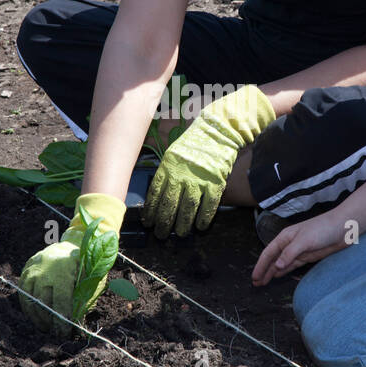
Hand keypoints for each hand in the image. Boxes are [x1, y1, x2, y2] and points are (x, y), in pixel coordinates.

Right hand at [18, 193, 124, 336]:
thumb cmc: (84, 266)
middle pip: (44, 304)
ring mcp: (32, 270)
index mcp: (64, 271)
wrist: (70, 245)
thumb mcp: (91, 279)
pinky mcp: (25, 271)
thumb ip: (83, 300)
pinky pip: (23, 295)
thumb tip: (76, 324)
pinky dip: (29, 308)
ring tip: (46, 327)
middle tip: (56, 333)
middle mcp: (44, 270)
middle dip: (50, 322)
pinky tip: (37, 317)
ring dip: (38, 318)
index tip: (64, 333)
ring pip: (31, 301)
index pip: (60, 302)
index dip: (62, 321)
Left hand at [142, 85, 274, 238]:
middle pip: (169, 204)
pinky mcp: (215, 183)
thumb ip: (166, 172)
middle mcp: (181, 175)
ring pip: (187, 208)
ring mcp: (198, 180)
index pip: (155, 193)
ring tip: (179, 233)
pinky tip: (201, 226)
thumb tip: (158, 193)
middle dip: (164, 222)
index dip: (151, 210)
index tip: (148, 222)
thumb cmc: (193, 143)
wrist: (217, 132)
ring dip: (182, 224)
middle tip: (161, 235)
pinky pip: (208, 205)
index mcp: (167, 167)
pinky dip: (204, 217)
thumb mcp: (173, 152)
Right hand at [252, 210, 350, 285]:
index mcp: (285, 237)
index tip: (254, 277)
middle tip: (256, 283)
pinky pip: (292, 265)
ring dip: (272, 272)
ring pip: (281, 264)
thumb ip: (289, 254)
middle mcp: (289, 244)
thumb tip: (276, 266)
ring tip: (263, 282)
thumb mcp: (304, 240)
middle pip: (272, 259)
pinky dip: (284, 271)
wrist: (344, 228)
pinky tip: (278, 275)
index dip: (260, 266)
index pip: (268, 253)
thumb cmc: (323, 228)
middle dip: (263, 271)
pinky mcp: (308, 256)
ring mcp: (299, 251)